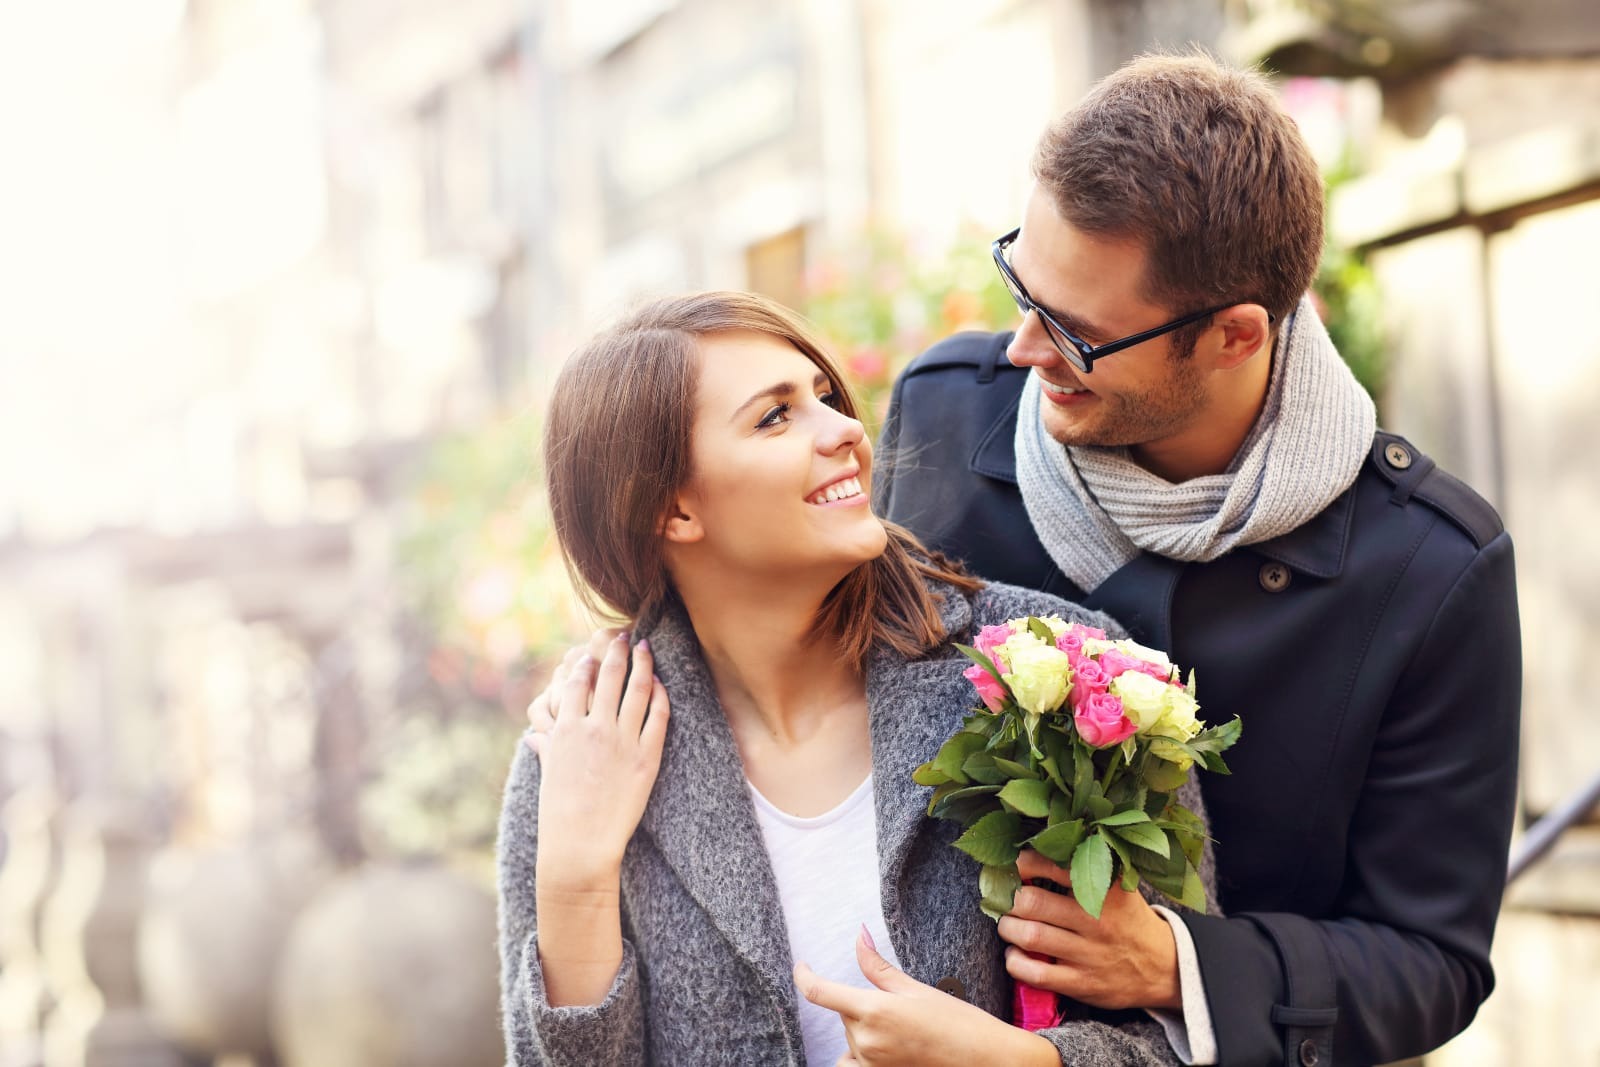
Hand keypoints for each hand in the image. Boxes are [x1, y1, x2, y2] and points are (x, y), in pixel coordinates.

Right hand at [532, 633, 668, 885]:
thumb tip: (533, 737)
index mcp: (566, 730)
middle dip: (617, 651)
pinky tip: (661, 685)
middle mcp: (594, 729)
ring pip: (638, 688)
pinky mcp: (647, 757)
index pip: (576, 682)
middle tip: (623, 636)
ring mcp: (622, 741)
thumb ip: (546, 748)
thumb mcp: (549, 774)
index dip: (585, 663)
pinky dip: (661, 695)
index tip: (591, 652)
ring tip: (646, 649)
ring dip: (643, 663)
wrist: (581, 845)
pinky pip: (659, 715)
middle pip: (609, 675)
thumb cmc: (559, 813)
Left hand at [794, 928, 1056, 1066]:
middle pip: (844, 1016)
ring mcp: (870, 1065)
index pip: (818, 992)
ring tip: (900, 1032)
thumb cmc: (957, 1022)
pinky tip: (886, 1049)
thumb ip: (877, 967)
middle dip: (862, 1006)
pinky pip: (853, 1065)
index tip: (801, 966)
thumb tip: (858, 935)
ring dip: (863, 1032)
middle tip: (901, 1009)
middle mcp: (865, 1041)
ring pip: (850, 1041)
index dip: (802, 975)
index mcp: (873, 1010)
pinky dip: (860, 1056)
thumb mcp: (915, 988)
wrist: (986, 1061)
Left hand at [997, 850, 1180, 1011]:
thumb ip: (1084, 869)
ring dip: (1007, 928)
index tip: (1014, 866)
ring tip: (1008, 924)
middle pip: (1032, 902)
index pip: (1052, 865)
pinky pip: (1036, 973)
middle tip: (1005, 899)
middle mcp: (1096, 919)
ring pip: (1030, 936)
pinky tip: (1016, 954)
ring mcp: (1089, 953)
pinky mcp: (1083, 983)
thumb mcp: (1118, 886)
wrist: (1164, 967)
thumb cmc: (1128, 919)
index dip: (1023, 863)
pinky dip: (1015, 962)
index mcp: (1105, 888)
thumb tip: (1035, 848)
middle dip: (1008, 899)